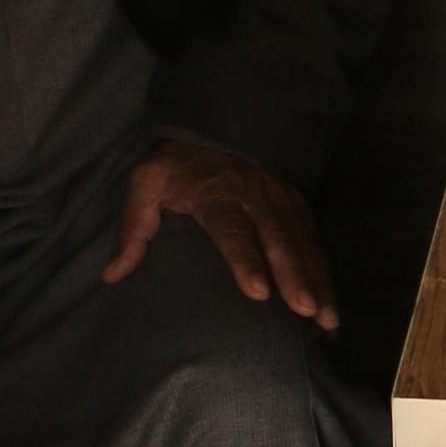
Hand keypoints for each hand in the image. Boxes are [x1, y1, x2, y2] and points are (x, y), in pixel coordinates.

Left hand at [101, 136, 338, 331]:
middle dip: (296, 277)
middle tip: (307, 311)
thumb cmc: (180, 165)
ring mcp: (282, 202)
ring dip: (319, 282)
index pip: (233, 230)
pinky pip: (316, 244)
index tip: (258, 292)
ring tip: (328, 322)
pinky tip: (332, 310)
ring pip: (305, 245)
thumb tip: (113, 275)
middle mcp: (256, 199)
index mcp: (217, 195)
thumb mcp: (147, 183)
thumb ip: (134, 227)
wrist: (221, 125)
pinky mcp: (299, 208)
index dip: (246, 261)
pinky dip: (327, 276)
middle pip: (279, 241)